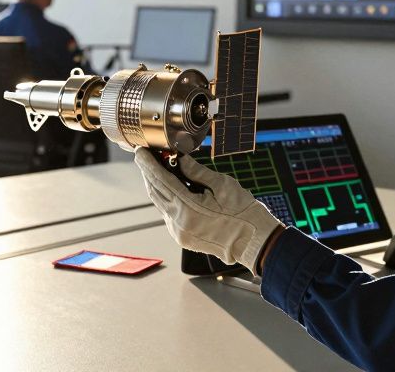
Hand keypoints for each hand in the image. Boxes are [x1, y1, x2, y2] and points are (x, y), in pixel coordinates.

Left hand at [134, 147, 282, 274]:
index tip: (141, 151)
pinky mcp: (182, 237)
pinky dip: (167, 199)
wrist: (253, 243)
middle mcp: (178, 222)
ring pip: (160, 203)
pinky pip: (168, 214)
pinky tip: (172, 188)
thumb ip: (196, 171)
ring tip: (158, 168)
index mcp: (187, 207)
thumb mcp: (222, 185)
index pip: (160, 179)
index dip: (148, 163)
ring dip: (157, 185)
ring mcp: (179, 232)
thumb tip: (179, 158)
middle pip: (155, 191)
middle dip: (149, 172)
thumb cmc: (243, 213)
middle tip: (146, 156)